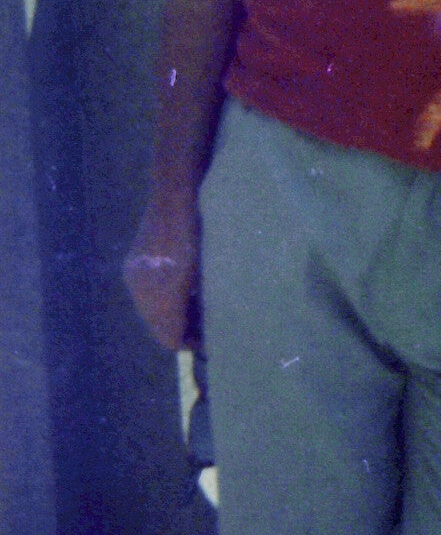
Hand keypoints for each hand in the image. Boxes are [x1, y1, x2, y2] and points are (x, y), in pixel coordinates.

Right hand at [123, 194, 201, 351]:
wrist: (176, 191)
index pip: (169, 336)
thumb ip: (202, 297)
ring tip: (201, 312)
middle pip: (158, 326)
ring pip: (152, 310)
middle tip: (208, 330)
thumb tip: (204, 323)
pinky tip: (187, 292)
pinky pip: (148, 294)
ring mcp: (135, 274)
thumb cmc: (203, 226)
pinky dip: (165, 299)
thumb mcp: (208, 266)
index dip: (189, 343)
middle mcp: (141, 289)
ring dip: (173, 315)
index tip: (210, 343)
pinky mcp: (135, 263)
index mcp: (161, 293)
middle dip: (180, 330)